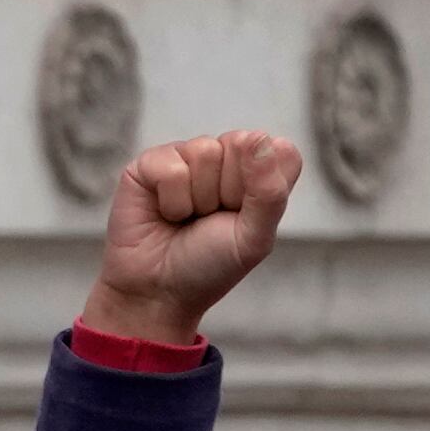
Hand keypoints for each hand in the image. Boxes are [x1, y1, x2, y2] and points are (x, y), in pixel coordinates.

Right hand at [81, 129, 301, 347]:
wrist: (159, 292)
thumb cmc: (210, 266)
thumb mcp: (253, 239)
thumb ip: (269, 192)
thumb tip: (259, 138)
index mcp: (257, 174)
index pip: (278, 149)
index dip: (264, 184)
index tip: (246, 216)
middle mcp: (224, 159)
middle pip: (241, 144)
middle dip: (229, 191)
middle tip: (212, 219)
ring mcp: (186, 157)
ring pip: (205, 152)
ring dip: (198, 199)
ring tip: (187, 219)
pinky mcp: (151, 163)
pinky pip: (172, 166)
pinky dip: (172, 201)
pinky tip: (165, 214)